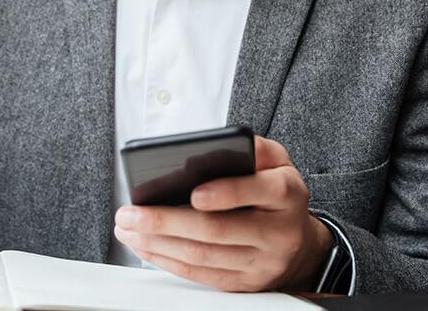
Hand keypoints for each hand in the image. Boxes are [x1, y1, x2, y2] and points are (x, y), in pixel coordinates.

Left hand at [113, 136, 333, 291]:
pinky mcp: (246, 283)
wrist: (299, 242)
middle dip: (166, 221)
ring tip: (128, 229)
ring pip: (204, 256)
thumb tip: (216, 145)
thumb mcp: (276, 161)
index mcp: (287, 194)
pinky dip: (168, 261)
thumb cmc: (275, 192)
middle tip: (131, 213)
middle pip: (218, 230)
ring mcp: (262, 263)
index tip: (192, 193)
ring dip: (158, 243)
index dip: (226, 193)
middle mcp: (279, 232)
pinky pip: (201, 276)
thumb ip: (253, 147)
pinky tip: (146, 247)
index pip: (260, 191)